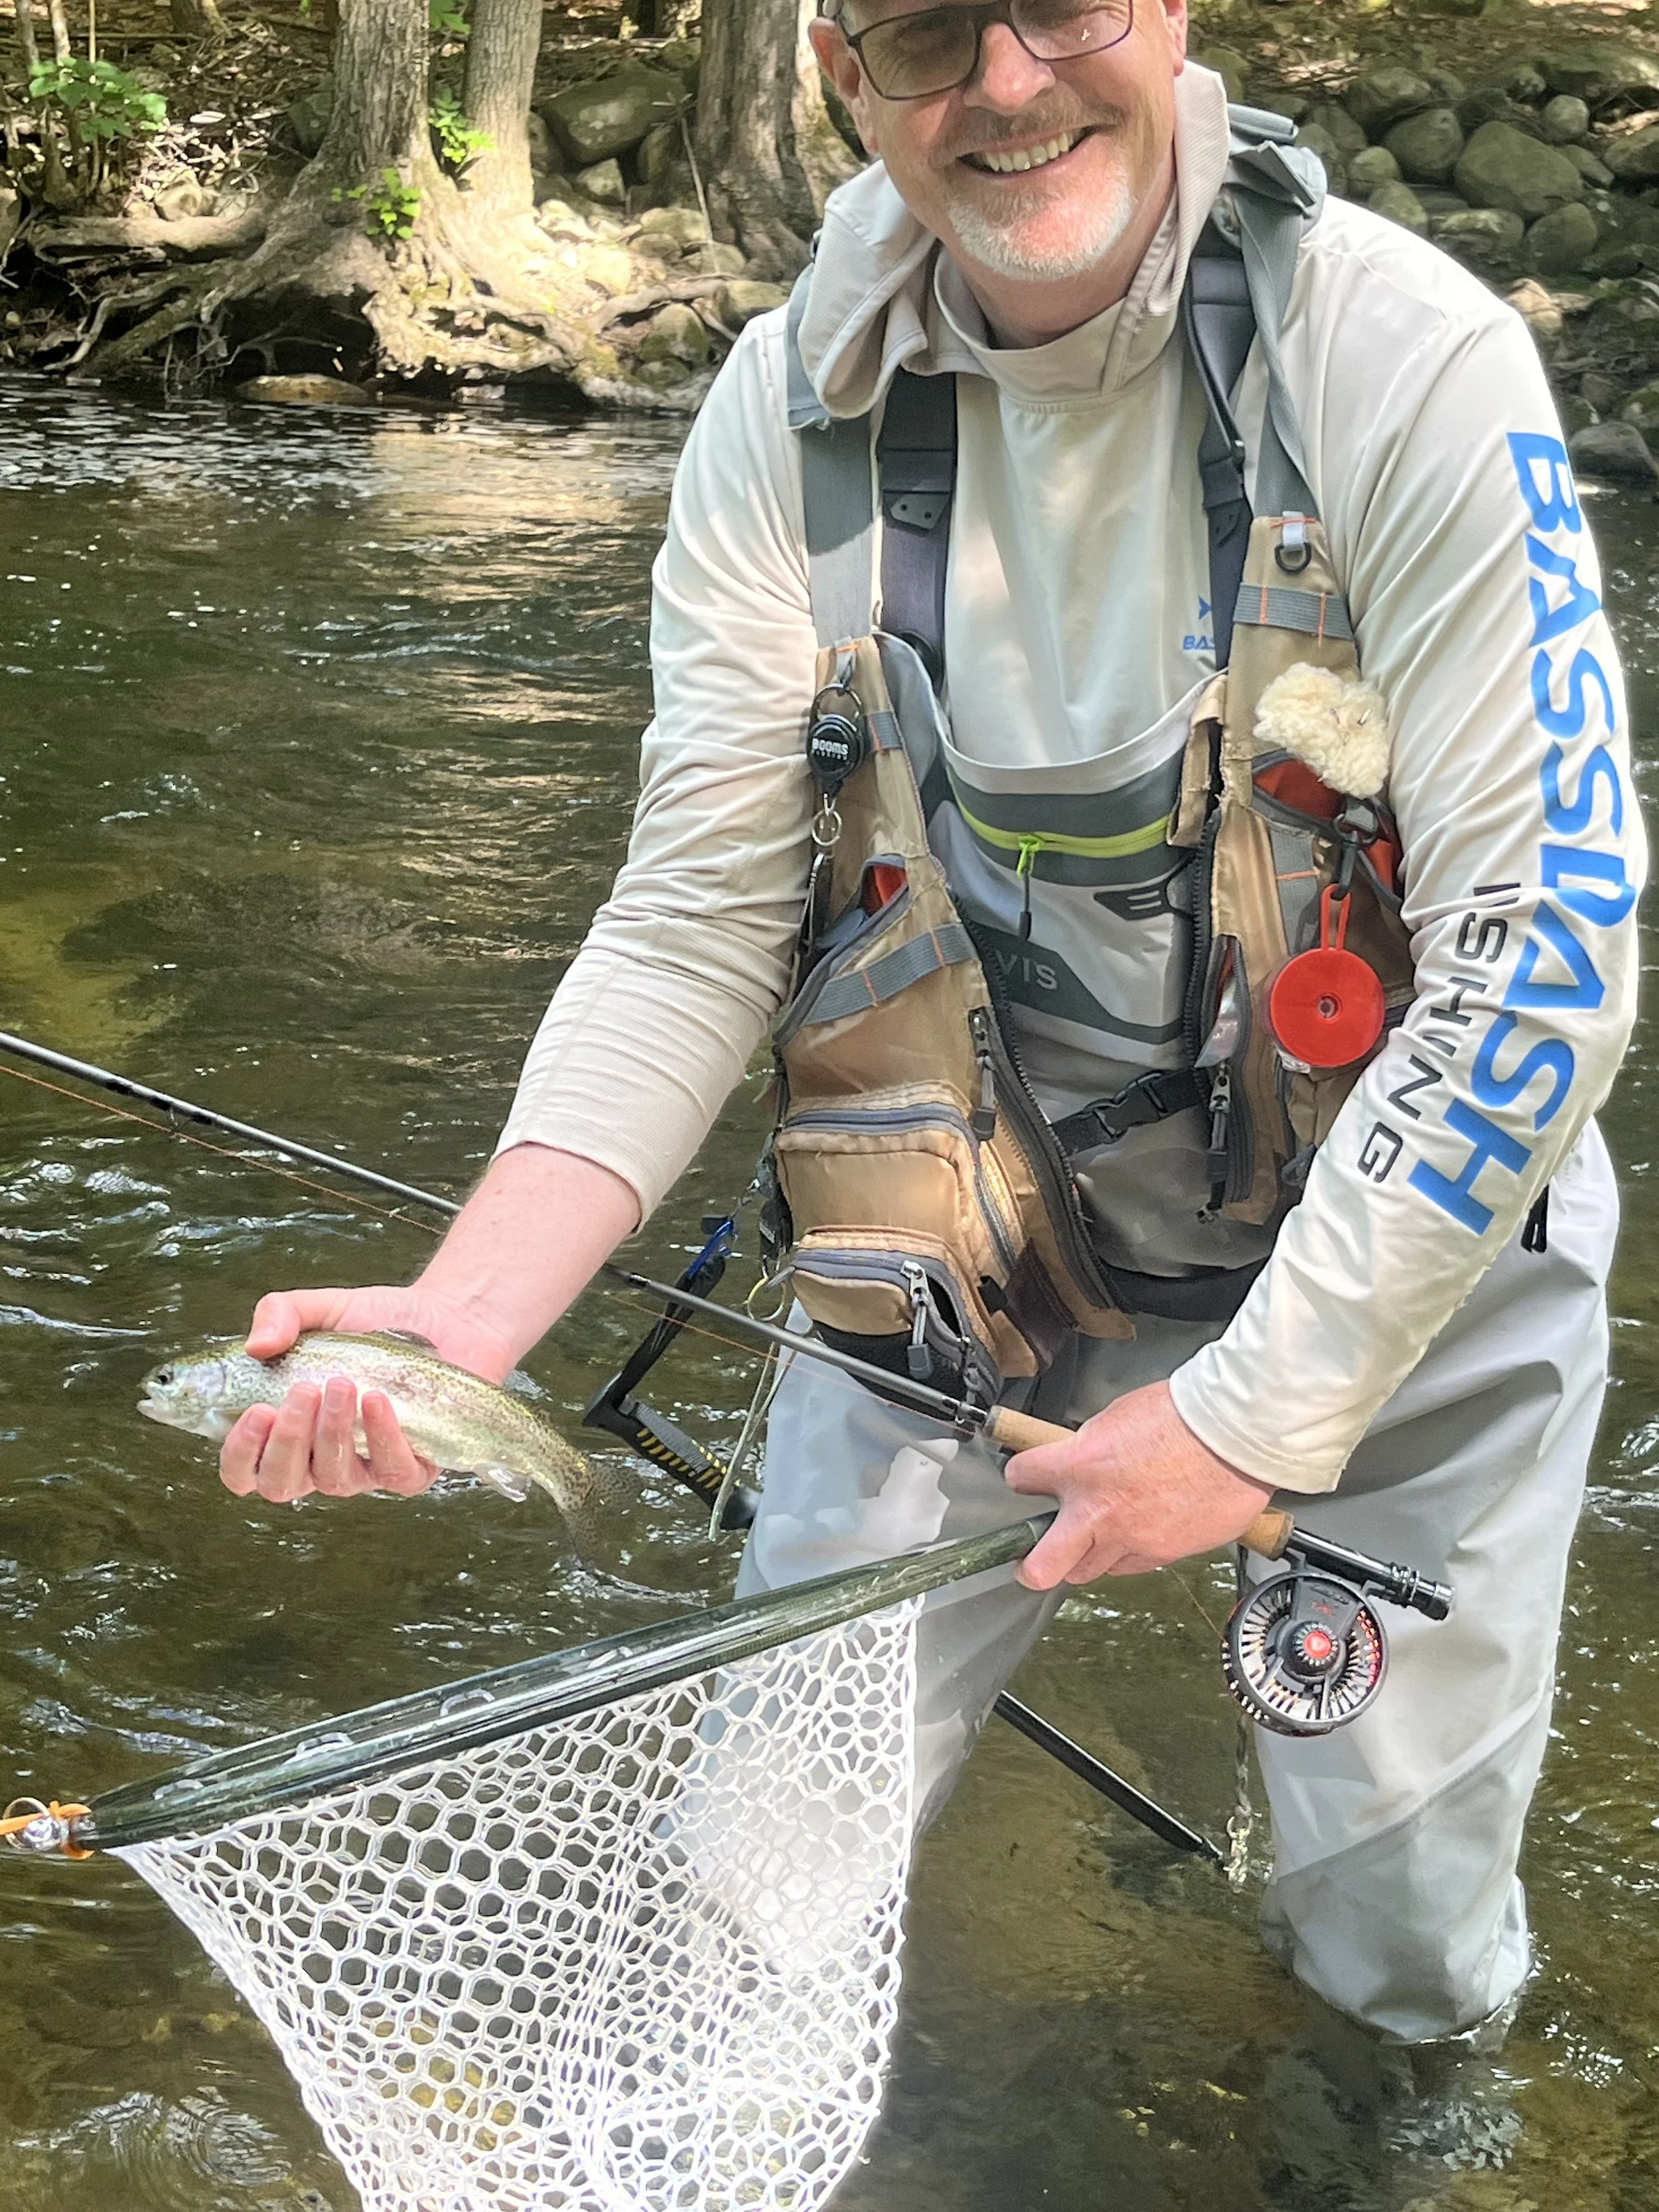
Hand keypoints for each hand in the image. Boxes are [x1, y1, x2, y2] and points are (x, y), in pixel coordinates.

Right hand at [218, 1285, 518, 1505]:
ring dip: (331, 1432)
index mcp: (287, 1432)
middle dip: (287, 1441)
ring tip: (343, 1383)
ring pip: (335, 1480)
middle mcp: (319, 1459)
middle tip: (304, 1391)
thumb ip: (278, 1315)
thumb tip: (255, 1347)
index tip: (255, 1411)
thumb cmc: (373, 1323)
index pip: (245, 1471)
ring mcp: (365, 1469)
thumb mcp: (319, 1309)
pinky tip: (377, 1400)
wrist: (444, 1318)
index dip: (240, 1454)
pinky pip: (393, 1474)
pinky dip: (382, 1437)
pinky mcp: (413, 1470)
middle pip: (282, 1484)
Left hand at [1005, 1381, 1276, 1589]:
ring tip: (1101, 1534)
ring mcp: (1132, 1539)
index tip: (1028, 1480)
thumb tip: (1079, 1460)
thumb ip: (1089, 1448)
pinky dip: (1130, 1553)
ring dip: (1089, 1555)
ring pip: (1091, 1570)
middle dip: (1034, 1566)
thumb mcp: (1117, 1417)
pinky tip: (1143, 1529)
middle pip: (1042, 1567)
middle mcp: (1098, 1510)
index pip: (1021, 1479)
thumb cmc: (1184, 1416)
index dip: (1023, 1478)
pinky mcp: (1164, 1554)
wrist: (1234, 1435)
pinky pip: (1134, 1565)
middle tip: (1033, 1559)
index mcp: (1079, 1466)